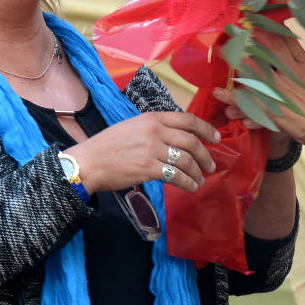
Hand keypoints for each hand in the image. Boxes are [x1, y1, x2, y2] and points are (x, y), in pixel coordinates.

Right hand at [64, 111, 218, 193]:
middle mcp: (155, 131)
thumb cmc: (107, 146)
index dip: (206, 129)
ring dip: (197, 172)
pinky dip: (187, 182)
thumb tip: (175, 137)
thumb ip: (154, 128)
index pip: (188, 120)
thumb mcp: (132, 127)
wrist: (89, 162)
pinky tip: (190, 186)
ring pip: (186, 161)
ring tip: (200, 180)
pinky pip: (176, 176)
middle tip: (211, 165)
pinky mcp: (149, 169)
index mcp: (152, 118)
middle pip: (191, 142)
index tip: (216, 138)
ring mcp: (153, 150)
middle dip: (205, 155)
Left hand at [213, 32, 304, 148]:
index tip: (253, 18)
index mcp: (302, 65)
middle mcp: (291, 75)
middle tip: (233, 28)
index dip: (267, 29)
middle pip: (269, 52)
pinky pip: (250, 103)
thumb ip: (298, 55)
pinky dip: (233, 98)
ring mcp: (281, 92)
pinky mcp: (274, 111)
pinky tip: (220, 93)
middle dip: (250, 38)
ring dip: (238, 62)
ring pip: (256, 73)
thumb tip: (286, 33)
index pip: (284, 41)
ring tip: (221, 53)